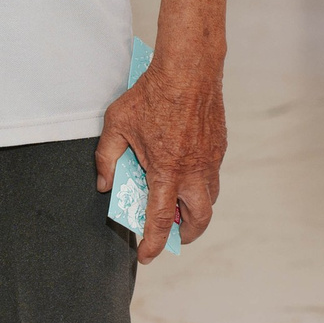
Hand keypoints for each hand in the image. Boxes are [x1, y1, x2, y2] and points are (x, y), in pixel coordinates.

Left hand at [94, 59, 224, 261]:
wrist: (189, 68)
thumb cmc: (153, 93)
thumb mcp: (117, 125)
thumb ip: (106, 158)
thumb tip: (104, 183)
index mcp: (167, 171)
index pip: (161, 220)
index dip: (153, 244)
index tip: (146, 254)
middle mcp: (194, 170)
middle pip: (199, 219)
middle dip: (186, 234)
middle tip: (172, 235)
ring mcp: (210, 158)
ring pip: (210, 197)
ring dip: (196, 208)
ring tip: (177, 203)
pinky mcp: (219, 145)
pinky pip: (212, 174)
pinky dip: (200, 183)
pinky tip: (184, 171)